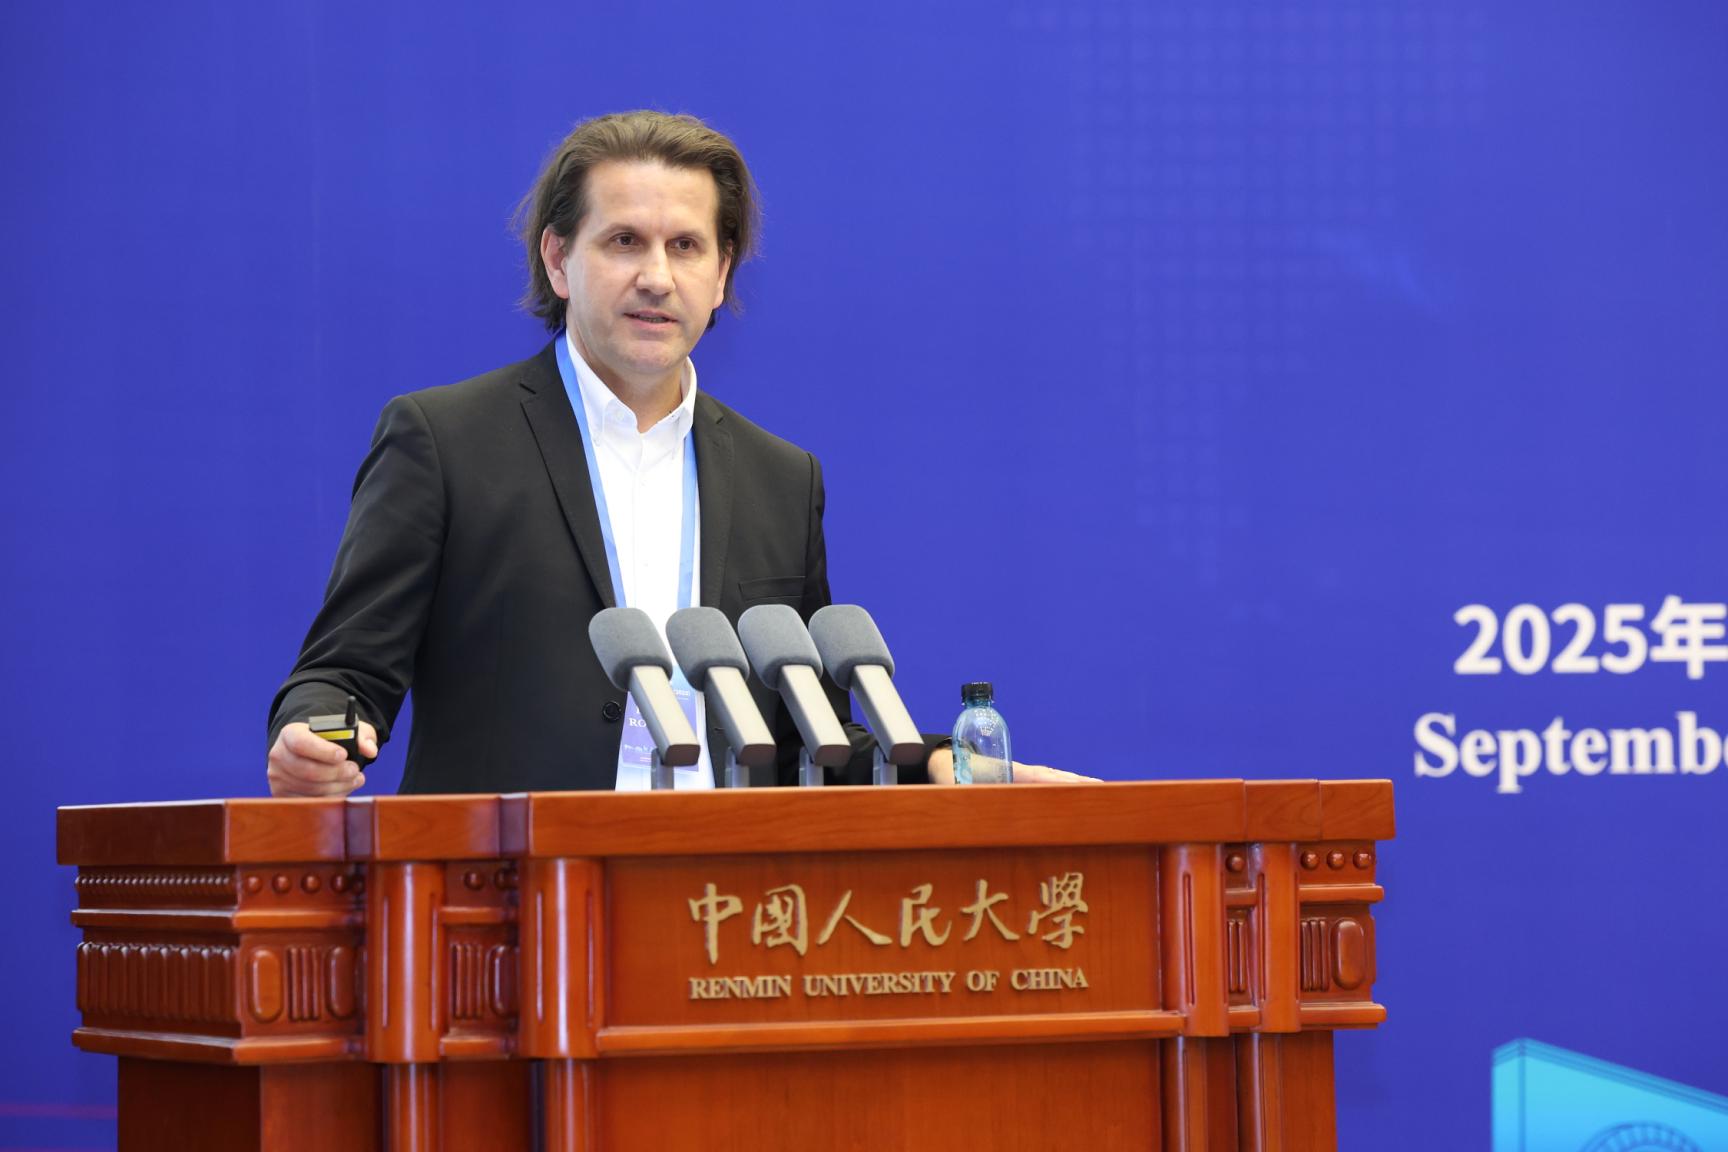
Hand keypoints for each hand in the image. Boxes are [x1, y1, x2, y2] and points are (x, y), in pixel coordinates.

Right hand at [267, 721, 376, 796]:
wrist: (311, 751)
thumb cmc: (330, 740)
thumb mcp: (347, 730)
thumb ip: (361, 735)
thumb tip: (370, 750)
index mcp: (290, 734)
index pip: (301, 743)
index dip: (323, 751)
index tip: (344, 754)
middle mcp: (279, 755)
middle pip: (307, 770)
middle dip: (336, 772)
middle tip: (355, 769)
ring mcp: (278, 777)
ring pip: (310, 789)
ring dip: (338, 786)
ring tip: (354, 778)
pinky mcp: (282, 794)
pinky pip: (309, 801)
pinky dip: (331, 797)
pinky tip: (343, 788)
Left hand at [926, 748, 1098, 784]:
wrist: (945, 759)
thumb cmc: (950, 775)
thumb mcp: (956, 790)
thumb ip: (967, 800)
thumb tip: (974, 813)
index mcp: (1007, 771)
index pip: (1040, 777)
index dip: (1060, 782)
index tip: (1080, 786)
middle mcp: (1018, 769)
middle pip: (1053, 775)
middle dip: (1076, 782)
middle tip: (1101, 789)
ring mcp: (1020, 772)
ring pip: (1051, 776)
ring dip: (1072, 782)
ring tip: (1096, 790)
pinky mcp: (1018, 777)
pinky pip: (1045, 779)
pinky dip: (1062, 783)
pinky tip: (1073, 790)